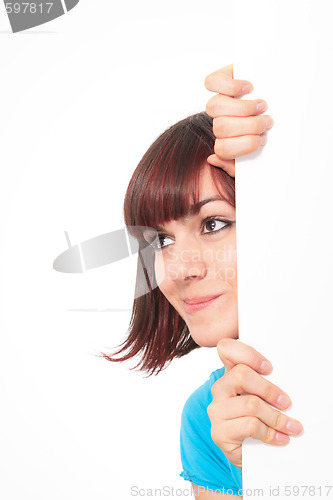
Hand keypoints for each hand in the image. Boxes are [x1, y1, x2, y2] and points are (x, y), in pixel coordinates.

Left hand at [205, 64, 273, 176]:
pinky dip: (230, 85)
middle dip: (248, 126)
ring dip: (242, 108)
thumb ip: (238, 164)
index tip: (263, 139)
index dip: (244, 146)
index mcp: (227, 140)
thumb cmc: (272, 129)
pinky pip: (212, 82)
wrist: (284, 91)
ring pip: (215, 107)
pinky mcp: (222, 78)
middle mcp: (220, 121)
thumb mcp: (262, 151)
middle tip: (267, 122)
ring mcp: (220, 99)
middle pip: (221, 127)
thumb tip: (213, 158)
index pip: (222, 149)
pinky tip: (248, 88)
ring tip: (262, 106)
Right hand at [207, 338, 302, 469]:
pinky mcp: (219, 432)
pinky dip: (270, 432)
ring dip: (276, 417)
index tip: (269, 368)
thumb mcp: (263, 397)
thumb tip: (289, 383)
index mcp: (230, 373)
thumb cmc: (258, 419)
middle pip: (241, 374)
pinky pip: (249, 425)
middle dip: (269, 389)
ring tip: (291, 426)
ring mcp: (216, 410)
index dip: (248, 354)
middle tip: (286, 402)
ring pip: (250, 404)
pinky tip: (280, 438)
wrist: (250, 454)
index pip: (226, 348)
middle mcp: (220, 388)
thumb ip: (267, 383)